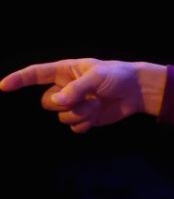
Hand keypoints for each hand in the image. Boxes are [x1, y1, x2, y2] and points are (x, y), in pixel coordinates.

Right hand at [0, 58, 166, 132]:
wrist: (136, 91)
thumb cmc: (117, 76)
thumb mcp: (97, 77)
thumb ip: (76, 89)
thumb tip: (57, 103)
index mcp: (65, 71)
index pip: (36, 74)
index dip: (18, 79)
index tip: (3, 86)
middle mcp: (65, 88)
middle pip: (47, 102)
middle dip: (64, 104)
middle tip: (87, 98)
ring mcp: (74, 104)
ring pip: (61, 117)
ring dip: (79, 114)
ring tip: (97, 104)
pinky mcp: (84, 118)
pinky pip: (74, 128)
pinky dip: (85, 124)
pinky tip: (97, 116)